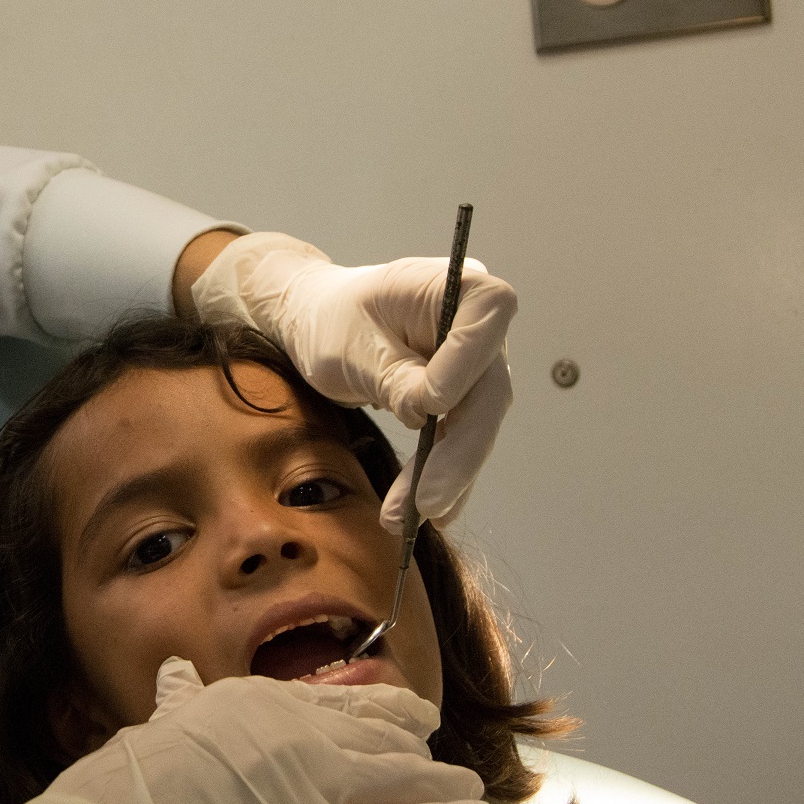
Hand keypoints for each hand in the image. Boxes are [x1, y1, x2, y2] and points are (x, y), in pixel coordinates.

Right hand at [0, 658, 494, 803]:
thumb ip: (183, 703)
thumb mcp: (160, 724)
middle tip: (438, 747)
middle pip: (375, 734)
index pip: (334, 699)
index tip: (406, 712)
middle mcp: (297, 732)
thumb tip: (177, 677)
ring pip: (401, 776)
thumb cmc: (129, 785)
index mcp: (256, 701)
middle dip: (414, 742)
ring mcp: (317, 782)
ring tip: (473, 789)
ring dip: (443, 783)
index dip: (378, 708)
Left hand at [191, 233, 515, 529]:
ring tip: (408, 517)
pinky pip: (457, 438)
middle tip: (426, 502)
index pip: (489, 314)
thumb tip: (428, 414)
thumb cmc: (329, 319)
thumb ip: (394, 376)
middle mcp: (476, 324)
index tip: (430, 403)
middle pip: (488, 389)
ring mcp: (473, 364)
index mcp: (452, 285)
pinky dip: (438, 475)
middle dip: (458, 451)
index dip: (467, 362)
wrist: (315, 322)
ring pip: (475, 424)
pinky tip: (419, 512)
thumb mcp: (350, 347)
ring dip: (445, 476)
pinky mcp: (461, 397)